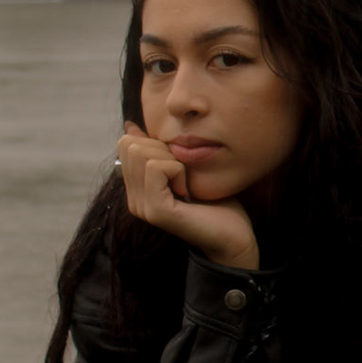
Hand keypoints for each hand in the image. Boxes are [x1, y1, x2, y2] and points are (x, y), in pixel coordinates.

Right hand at [117, 122, 258, 268]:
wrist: (235, 237)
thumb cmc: (217, 203)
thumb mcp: (185, 168)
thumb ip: (159, 151)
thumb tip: (131, 125)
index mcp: (138, 189)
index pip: (126, 143)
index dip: (157, 143)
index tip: (180, 166)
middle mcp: (134, 199)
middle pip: (130, 144)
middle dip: (163, 149)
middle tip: (183, 176)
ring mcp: (142, 206)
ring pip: (141, 152)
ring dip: (172, 160)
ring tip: (186, 185)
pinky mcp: (156, 210)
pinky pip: (156, 167)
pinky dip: (178, 171)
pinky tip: (187, 191)